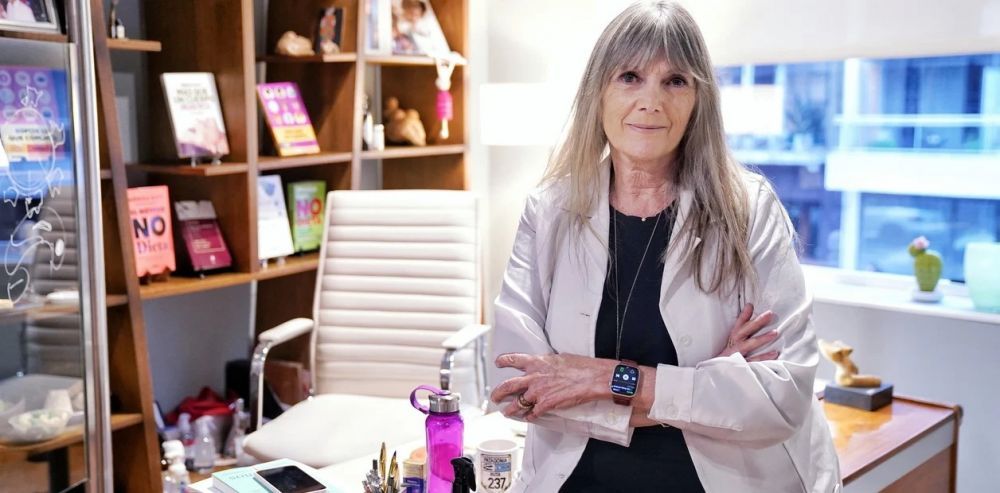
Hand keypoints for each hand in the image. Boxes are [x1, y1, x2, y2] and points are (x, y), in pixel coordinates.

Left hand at [490, 353, 611, 420]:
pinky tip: (530, 417)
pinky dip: (530, 416)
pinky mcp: (546, 404)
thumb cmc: (581, 366)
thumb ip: (548, 364)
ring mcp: (538, 392)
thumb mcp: (560, 358)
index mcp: (537, 361)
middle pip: (508, 385)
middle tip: (494, 397)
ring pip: (517, 403)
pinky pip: (533, 413)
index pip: (513, 359)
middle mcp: (534, 376)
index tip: (498, 363)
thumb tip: (546, 366)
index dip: (503, 361)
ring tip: (507, 412)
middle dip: (498, 392)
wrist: (592, 378)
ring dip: (510, 409)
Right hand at [717, 303, 779, 360]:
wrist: (718, 372)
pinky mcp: (742, 365)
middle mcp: (735, 344)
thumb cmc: (730, 354)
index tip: (750, 305)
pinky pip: (754, 361)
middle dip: (757, 322)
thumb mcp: (734, 339)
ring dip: (762, 338)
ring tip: (775, 332)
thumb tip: (749, 306)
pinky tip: (774, 353)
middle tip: (769, 314)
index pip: (738, 324)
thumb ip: (742, 322)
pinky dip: (764, 358)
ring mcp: (738, 354)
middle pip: (745, 331)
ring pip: (750, 344)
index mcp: (733, 337)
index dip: (744, 315)